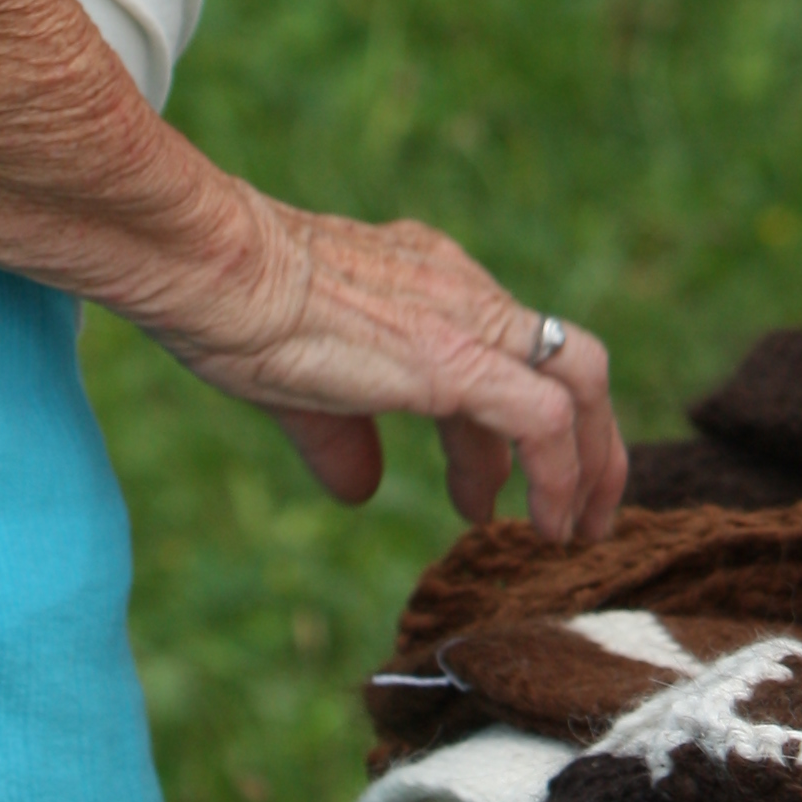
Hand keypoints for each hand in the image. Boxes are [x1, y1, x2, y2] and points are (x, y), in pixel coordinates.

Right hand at [148, 197, 623, 544]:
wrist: (211, 268)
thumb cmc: (230, 310)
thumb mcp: (299, 384)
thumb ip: (341, 436)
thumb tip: (360, 490)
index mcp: (432, 280)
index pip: (502, 353)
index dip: (507, 431)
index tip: (488, 490)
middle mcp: (464, 290)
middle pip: (569, 360)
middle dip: (588, 443)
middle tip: (572, 516)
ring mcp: (467, 319)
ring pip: (583, 381)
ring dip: (590, 466)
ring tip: (571, 533)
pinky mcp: (458, 360)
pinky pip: (545, 422)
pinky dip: (560, 477)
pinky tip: (543, 524)